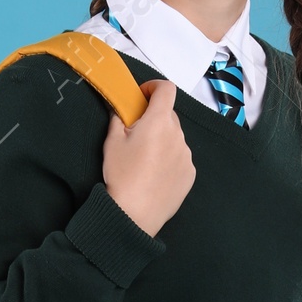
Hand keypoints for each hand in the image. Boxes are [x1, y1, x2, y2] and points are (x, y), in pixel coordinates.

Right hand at [101, 78, 195, 236]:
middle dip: (154, 119)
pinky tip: (154, 174)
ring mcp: (186, 155)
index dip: (154, 87)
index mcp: (159, 122)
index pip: (166, 90)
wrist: (134, 214)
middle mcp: (178, 135)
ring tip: (144, 160)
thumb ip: (118, 118)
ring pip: (174, 138)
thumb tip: (120, 108)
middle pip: (169, 116)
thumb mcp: (111, 142)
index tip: (143, 96)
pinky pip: (180, 158)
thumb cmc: (122, 176)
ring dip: (162, 140)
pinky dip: (169, 159)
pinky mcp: (190, 173)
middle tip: (136, 134)